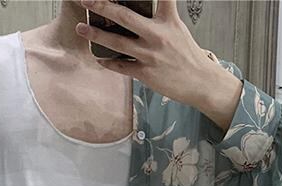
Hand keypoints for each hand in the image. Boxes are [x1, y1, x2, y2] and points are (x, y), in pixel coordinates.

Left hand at [75, 0, 241, 124]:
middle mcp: (157, 35)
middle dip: (102, 6)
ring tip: (82, 28)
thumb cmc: (187, 55)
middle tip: (86, 0)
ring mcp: (150, 55)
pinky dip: (108, 62)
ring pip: (117, 43)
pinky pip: (121, 66)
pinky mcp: (145, 74)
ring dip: (97, 34)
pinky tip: (98, 57)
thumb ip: (159, 18)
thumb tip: (134, 16)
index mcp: (168, 20)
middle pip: (125, 17)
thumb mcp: (177, 29)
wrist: (200, 82)